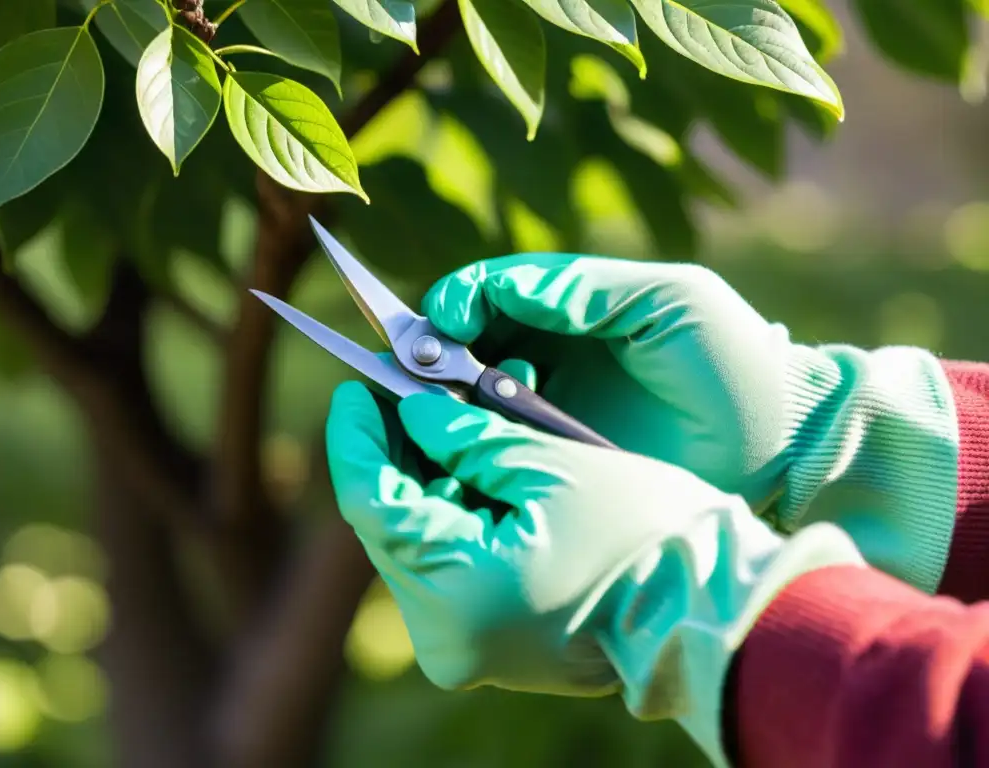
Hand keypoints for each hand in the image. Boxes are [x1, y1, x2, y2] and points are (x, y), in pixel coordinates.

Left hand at [326, 381, 861, 766]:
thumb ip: (470, 436)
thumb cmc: (650, 536)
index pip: (372, 503)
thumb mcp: (554, 466)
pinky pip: (447, 566)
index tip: (354, 390)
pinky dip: (455, 511)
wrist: (712, 611)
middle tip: (400, 392)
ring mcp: (466, 645)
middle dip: (394, 451)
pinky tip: (472, 461)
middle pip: (389, 523)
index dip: (355, 440)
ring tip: (449, 413)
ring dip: (429, 474)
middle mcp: (447, 635)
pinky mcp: (488, 642)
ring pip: (417, 542)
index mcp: (460, 593)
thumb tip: (415, 410)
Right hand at [422, 254, 957, 593]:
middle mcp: (551, 357)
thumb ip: (585, 288)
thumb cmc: (732, 360)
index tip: (440, 323)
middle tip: (425, 376)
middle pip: (465, 346)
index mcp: (572, 310)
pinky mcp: (558, 464)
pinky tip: (473, 454)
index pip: (490, 293)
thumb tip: (495, 287)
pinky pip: (497, 451)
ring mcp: (551, 413)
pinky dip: (472, 449)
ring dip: (452, 405)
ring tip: (467, 416)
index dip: (455, 302)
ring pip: (470, 402)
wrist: (780, 448)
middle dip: (437, 356)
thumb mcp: (669, 301)